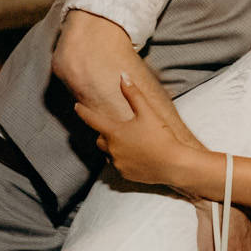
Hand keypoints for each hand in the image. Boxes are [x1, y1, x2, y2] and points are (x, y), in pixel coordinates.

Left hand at [75, 73, 195, 187]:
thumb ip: (133, 94)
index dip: (83, 111)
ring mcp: (118, 164)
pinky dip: (122, 159)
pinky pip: (117, 165)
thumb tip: (123, 76)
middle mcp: (112, 149)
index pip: (92, 120)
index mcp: (114, 132)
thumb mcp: (148, 112)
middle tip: (116, 128)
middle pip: (99, 139)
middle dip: (104, 133)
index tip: (76, 106)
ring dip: (113, 147)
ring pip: (108, 153)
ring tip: (129, 143)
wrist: (174, 165)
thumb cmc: (161, 136)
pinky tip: (136, 156)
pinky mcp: (125, 174)